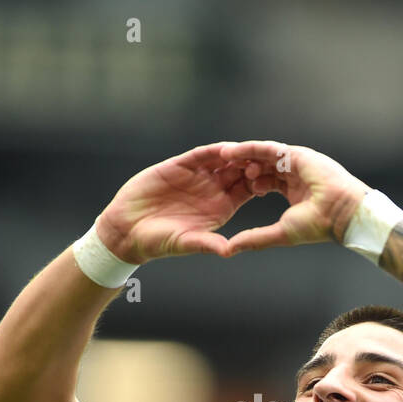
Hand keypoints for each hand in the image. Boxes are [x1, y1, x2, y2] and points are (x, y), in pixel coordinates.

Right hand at [96, 142, 258, 263]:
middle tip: (268, 161)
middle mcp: (213, 189)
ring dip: (238, 154)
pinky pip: (202, 155)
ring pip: (224, 159)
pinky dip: (214, 151)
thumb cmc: (158, 242)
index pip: (248, 190)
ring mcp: (198, 176)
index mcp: (222, 208)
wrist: (127, 229)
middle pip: (241, 170)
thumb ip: (207, 243)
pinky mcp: (180, 166)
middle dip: (254, 163)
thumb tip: (229, 251)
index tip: (274, 181)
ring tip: (251, 153)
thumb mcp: (185, 243)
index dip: (261, 183)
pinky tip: (225, 149)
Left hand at [216, 141, 368, 254]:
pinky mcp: (295, 154)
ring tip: (219, 158)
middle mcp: (293, 174)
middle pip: (261, 167)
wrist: (340, 213)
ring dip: (241, 156)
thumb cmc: (317, 225)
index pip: (264, 183)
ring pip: (262, 156)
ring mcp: (295, 162)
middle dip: (241, 169)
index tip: (227, 190)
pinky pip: (267, 149)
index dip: (247, 185)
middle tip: (219, 171)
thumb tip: (230, 249)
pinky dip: (248, 149)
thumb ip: (255, 238)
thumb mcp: (279, 232)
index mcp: (292, 190)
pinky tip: (231, 152)